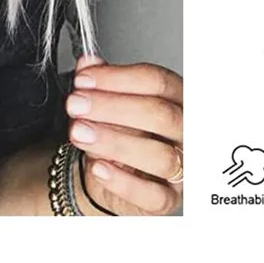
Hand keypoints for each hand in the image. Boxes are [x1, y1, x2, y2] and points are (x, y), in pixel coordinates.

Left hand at [65, 54, 182, 215]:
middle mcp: (187, 132)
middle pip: (160, 115)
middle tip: (76, 104)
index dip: (119, 78)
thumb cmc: (120, 129)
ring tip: (79, 132)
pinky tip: (98, 167)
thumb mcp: (110, 100)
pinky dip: (124, 182)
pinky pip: (154, 195)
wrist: (111, 171)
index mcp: (178, 99)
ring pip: (161, 156)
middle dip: (113, 107)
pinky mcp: (169, 200)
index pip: (158, 81)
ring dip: (115, 142)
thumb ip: (103, 81)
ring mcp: (182, 168)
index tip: (83, 79)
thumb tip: (88, 62)